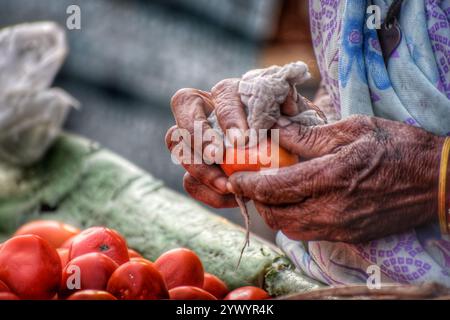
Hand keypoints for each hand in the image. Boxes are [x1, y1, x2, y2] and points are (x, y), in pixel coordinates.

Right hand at [165, 79, 319, 207]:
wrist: (292, 156)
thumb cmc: (295, 130)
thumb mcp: (302, 115)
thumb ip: (294, 106)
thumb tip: (285, 103)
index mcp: (235, 92)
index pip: (222, 92)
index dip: (228, 114)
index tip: (243, 140)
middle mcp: (210, 109)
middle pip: (183, 105)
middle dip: (198, 133)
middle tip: (219, 156)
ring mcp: (199, 139)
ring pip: (176, 143)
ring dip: (198, 165)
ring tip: (226, 184)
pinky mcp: (199, 168)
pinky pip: (189, 179)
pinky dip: (205, 190)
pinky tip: (230, 196)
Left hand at [227, 115, 444, 242]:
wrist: (436, 181)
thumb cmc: (398, 148)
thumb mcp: (354, 129)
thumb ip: (310, 136)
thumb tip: (276, 132)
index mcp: (331, 177)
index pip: (275, 187)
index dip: (249, 184)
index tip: (236, 178)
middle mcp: (332, 208)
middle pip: (276, 213)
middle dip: (258, 199)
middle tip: (252, 182)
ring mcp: (340, 225)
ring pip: (289, 228)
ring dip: (274, 211)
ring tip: (273, 191)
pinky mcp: (348, 233)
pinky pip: (308, 232)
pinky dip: (293, 220)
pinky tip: (297, 201)